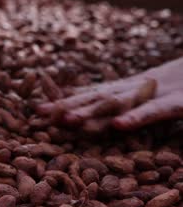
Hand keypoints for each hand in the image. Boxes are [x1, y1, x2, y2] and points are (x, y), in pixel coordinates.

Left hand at [37, 58, 182, 131]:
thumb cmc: (176, 82)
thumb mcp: (143, 89)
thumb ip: (117, 96)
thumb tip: (87, 102)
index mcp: (126, 88)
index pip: (90, 94)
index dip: (64, 101)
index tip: (38, 109)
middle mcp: (135, 89)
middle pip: (96, 98)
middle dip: (68, 106)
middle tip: (40, 114)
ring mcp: (154, 93)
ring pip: (119, 103)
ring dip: (92, 111)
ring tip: (68, 120)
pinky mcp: (178, 102)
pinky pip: (155, 111)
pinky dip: (136, 116)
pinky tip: (117, 124)